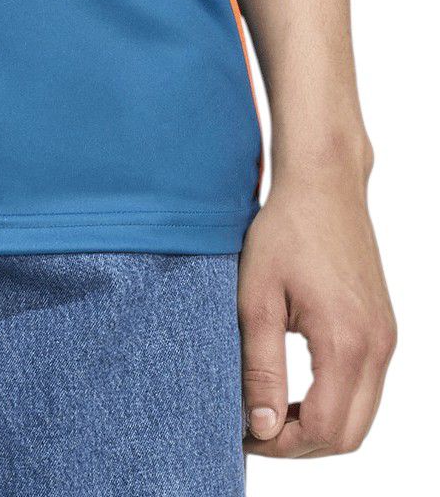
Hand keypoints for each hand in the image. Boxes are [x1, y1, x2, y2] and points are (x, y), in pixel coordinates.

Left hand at [238, 156, 395, 457]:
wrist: (324, 183)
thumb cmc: (284, 231)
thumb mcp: (257, 298)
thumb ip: (260, 367)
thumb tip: (263, 427)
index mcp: (346, 342)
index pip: (322, 429)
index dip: (281, 444)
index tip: (242, 432)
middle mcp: (377, 347)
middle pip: (348, 435)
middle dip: (300, 444)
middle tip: (255, 429)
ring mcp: (385, 338)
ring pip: (361, 416)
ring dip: (318, 426)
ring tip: (271, 410)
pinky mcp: (383, 328)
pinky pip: (366, 388)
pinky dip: (335, 402)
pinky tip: (296, 388)